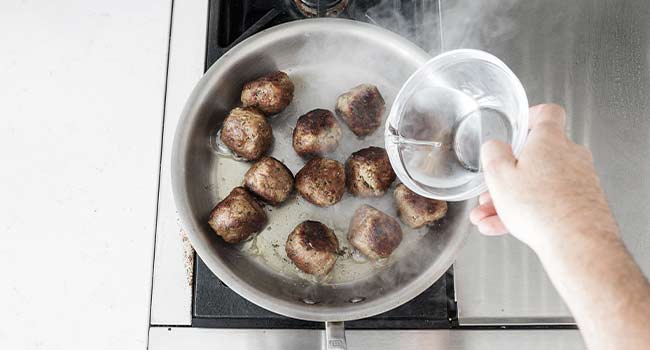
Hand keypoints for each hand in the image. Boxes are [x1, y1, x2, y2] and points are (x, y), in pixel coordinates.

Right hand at [469, 104, 617, 252]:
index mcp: (550, 140)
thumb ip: (493, 154)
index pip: (548, 113)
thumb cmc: (540, 208)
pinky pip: (549, 203)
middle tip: (490, 190)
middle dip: (508, 175)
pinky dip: (527, 213)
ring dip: (511, 199)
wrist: (577, 243)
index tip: (520, 125)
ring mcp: (580, 181)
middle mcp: (570, 156)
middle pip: (535, 158)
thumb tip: (494, 146)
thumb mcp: (499, 175)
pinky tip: (503, 227)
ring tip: (488, 216)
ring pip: (538, 185)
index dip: (531, 116)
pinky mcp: (583, 205)